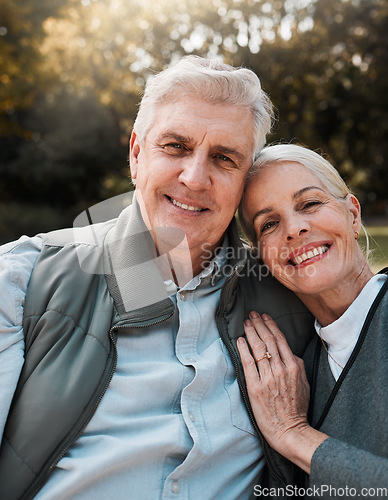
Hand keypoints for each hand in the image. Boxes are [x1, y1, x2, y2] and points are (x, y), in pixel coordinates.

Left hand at [237, 311, 327, 472]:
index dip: (271, 325)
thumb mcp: (304, 383)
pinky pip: (248, 364)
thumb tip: (288, 351)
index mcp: (293, 367)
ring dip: (251, 333)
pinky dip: (244, 350)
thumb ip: (297, 365)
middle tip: (252, 314)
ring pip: (258, 349)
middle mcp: (280, 370)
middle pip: (268, 341)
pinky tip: (240, 340)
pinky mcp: (255, 388)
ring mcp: (267, 378)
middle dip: (259, 324)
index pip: (280, 340)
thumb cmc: (297, 408)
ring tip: (246, 323)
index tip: (265, 316)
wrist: (290, 430)